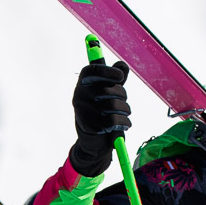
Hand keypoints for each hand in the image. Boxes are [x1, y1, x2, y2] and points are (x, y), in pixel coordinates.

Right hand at [70, 59, 131, 176]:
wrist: (93, 139)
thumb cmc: (102, 110)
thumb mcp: (108, 91)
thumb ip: (116, 77)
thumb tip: (122, 65)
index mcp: (84, 83)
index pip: (93, 70)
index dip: (108, 71)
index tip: (120, 77)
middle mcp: (80, 95)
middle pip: (110, 90)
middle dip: (123, 96)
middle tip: (122, 102)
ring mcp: (84, 111)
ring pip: (115, 106)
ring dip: (125, 111)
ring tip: (122, 114)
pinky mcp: (90, 126)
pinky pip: (114, 121)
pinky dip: (124, 123)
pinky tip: (121, 125)